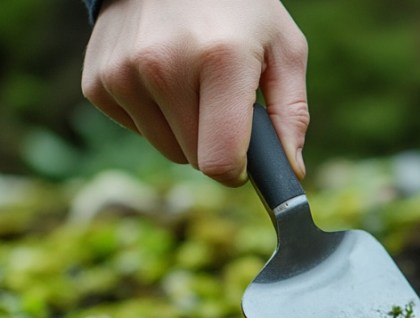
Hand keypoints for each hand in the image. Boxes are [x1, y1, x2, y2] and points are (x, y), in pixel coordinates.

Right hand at [82, 0, 308, 185]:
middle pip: (196, 159)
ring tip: (194, 81)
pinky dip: (156, 115)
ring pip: (167, 149)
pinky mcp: (98, 81)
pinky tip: (163, 76)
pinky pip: (139, 130)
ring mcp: (123, 73)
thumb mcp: (283, 48)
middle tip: (223, 100)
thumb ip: (292, 113)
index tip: (246, 158)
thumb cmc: (238, 9)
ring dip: (186, 130)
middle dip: (216, 142)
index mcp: (220, 60)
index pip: (220, 161)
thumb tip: (290, 170)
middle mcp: (164, 67)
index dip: (238, 170)